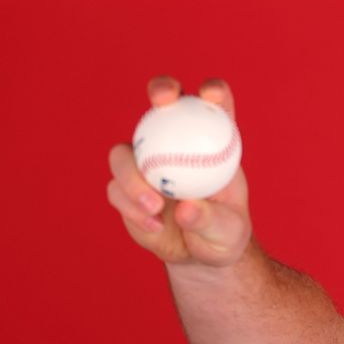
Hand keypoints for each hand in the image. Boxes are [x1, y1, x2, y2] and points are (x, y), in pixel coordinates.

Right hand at [106, 77, 252, 267]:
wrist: (198, 253)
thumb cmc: (222, 234)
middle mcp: (174, 141)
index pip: (215, 105)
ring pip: (123, 153)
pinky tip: (154, 226)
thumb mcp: (227, 231)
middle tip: (162, 101)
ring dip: (133, 176)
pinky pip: (117, 190)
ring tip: (154, 206)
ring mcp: (144, 161)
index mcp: (211, 141)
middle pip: (163, 101)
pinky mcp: (123, 187)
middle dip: (162, 90)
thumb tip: (185, 208)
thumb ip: (210, 218)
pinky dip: (132, 208)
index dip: (214, 92)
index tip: (212, 96)